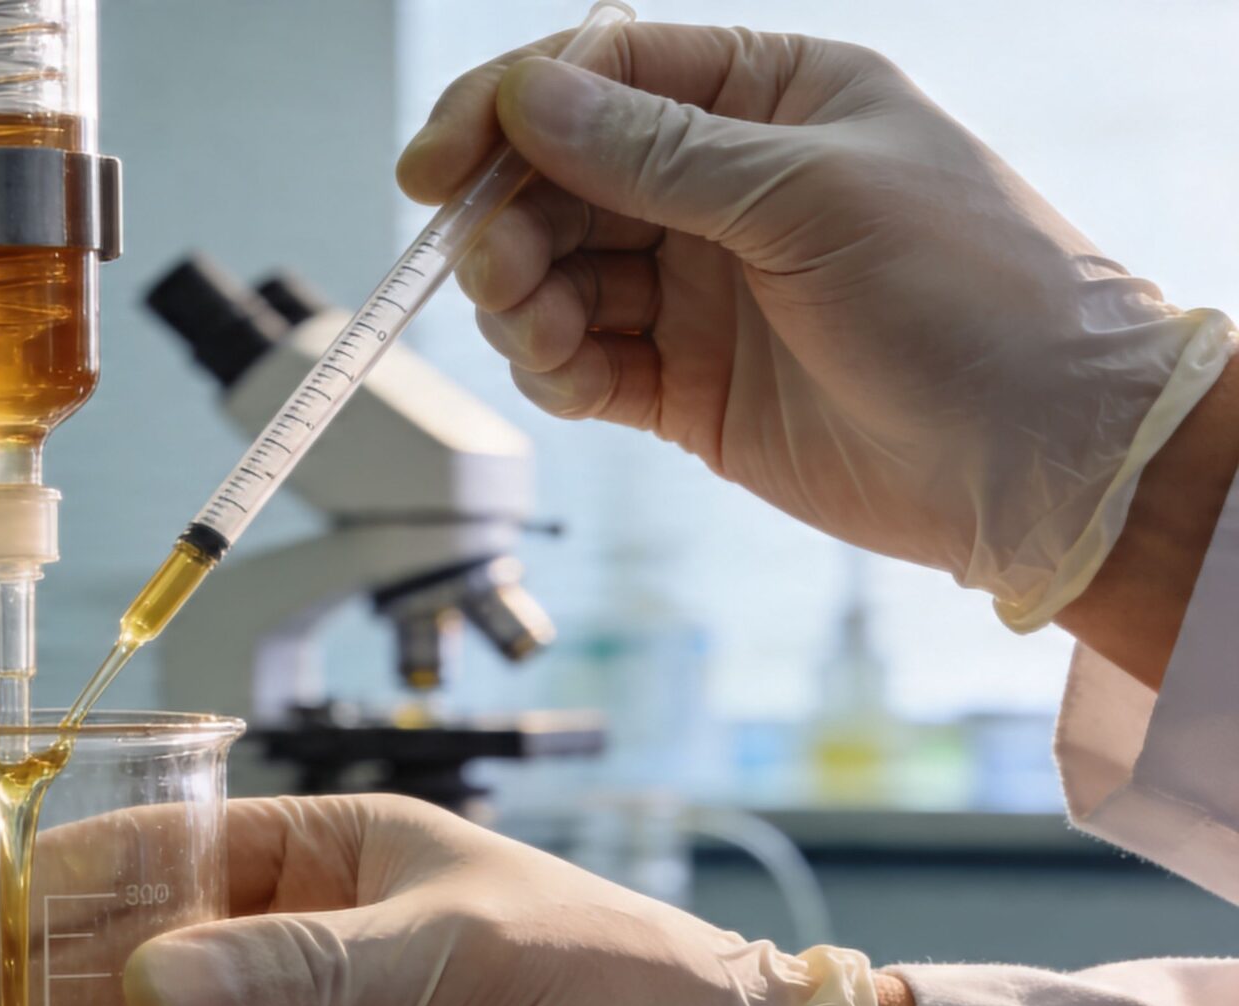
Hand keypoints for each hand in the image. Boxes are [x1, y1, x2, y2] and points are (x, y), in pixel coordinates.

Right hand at [401, 23, 1233, 629]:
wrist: (1040, 458)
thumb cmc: (973, 297)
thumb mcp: (810, 197)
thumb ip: (659, 154)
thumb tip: (534, 100)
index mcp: (771, 99)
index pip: (606, 74)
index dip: (509, 111)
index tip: (439, 165)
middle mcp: (725, 186)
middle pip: (560, 177)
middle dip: (506, 216)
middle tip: (491, 266)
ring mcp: (701, 286)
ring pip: (556, 272)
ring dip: (521, 297)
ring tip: (537, 326)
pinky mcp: (685, 382)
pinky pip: (581, 360)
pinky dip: (552, 367)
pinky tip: (565, 375)